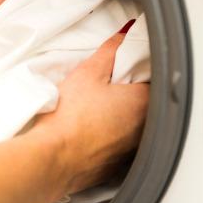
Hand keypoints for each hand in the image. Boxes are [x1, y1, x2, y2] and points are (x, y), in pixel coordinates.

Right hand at [30, 25, 148, 199]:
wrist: (51, 160)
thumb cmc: (68, 119)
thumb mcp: (87, 74)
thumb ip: (110, 51)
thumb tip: (124, 35)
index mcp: (142, 102)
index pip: (151, 77)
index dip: (134, 69)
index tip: (117, 67)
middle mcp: (142, 129)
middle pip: (140, 102)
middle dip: (123, 93)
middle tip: (97, 86)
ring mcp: (128, 151)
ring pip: (127, 126)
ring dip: (113, 118)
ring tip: (86, 111)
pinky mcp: (111, 167)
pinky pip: (112, 147)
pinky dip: (101, 139)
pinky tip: (82, 133)